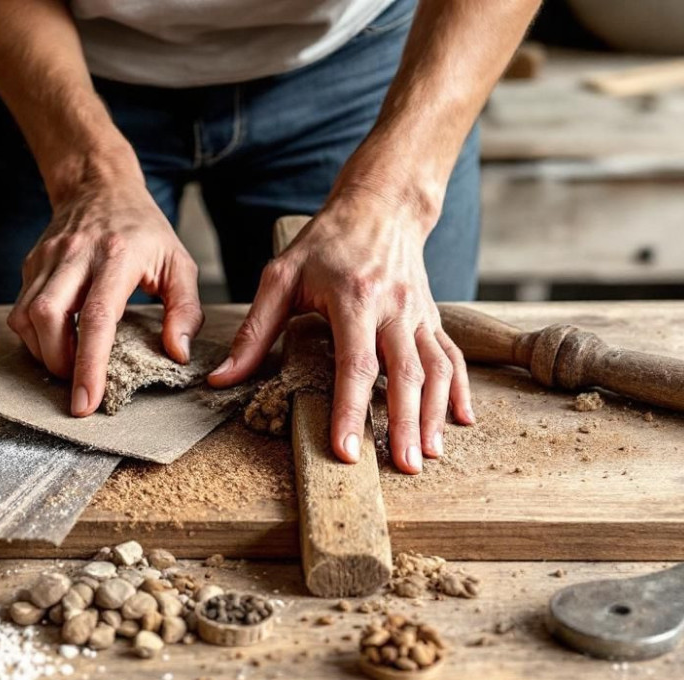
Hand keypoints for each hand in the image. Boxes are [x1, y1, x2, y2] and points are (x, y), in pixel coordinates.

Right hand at [8, 166, 203, 415]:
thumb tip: (177, 354)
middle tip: (78, 383)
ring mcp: (48, 258)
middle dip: (59, 363)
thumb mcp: (179, 264)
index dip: (89, 365)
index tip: (86, 402)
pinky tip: (54, 342)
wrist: (100, 185)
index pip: (97, 317)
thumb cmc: (144, 231)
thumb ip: (185, 310)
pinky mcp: (31, 264)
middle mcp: (76, 255)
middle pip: (49, 318)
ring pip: (26, 316)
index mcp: (117, 257)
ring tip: (67, 364)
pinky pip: (18, 310)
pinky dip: (33, 337)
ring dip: (43, 352)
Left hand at [206, 192, 474, 473]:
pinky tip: (461, 422)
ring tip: (426, 455)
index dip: (352, 410)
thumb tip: (223, 378)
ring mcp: (419, 314)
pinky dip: (460, 391)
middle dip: (405, 424)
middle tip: (402, 468)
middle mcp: (394, 308)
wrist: (380, 206)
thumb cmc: (326, 243)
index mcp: (355, 298)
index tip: (347, 450)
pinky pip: (453, 357)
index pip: (356, 365)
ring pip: (437, 370)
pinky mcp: (433, 318)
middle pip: (406, 375)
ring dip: (435, 416)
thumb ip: (254, 331)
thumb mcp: (281, 277)